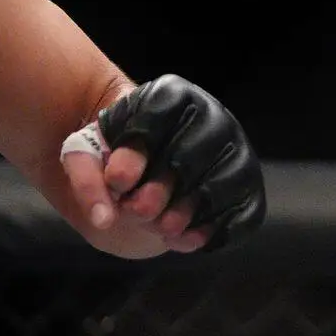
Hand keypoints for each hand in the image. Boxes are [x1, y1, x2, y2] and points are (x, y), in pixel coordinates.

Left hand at [58, 74, 265, 253]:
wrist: (151, 161)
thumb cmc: (118, 152)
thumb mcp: (88, 154)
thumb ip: (86, 179)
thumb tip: (103, 218)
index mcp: (170, 96)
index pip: (154, 121)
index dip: (134, 156)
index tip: (116, 181)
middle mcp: (211, 116)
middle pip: (188, 159)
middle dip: (157, 193)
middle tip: (135, 210)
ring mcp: (236, 150)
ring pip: (218, 188)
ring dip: (184, 216)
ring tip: (160, 228)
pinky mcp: (249, 186)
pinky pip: (242, 213)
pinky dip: (212, 232)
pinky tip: (182, 239)